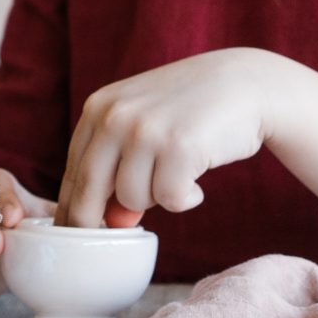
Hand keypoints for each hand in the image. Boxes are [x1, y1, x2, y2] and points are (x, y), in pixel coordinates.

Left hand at [57, 48, 295, 227]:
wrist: (245, 83)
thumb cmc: (190, 110)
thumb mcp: (142, 124)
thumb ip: (119, 166)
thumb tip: (112, 222)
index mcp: (98, 109)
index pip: (72, 171)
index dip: (72, 209)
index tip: (73, 234)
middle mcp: (115, 117)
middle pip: (88, 192)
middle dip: (95, 223)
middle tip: (114, 233)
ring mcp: (145, 131)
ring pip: (132, 200)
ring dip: (157, 198)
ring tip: (178, 171)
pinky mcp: (178, 147)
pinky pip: (170, 200)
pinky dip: (186, 198)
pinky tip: (197, 177)